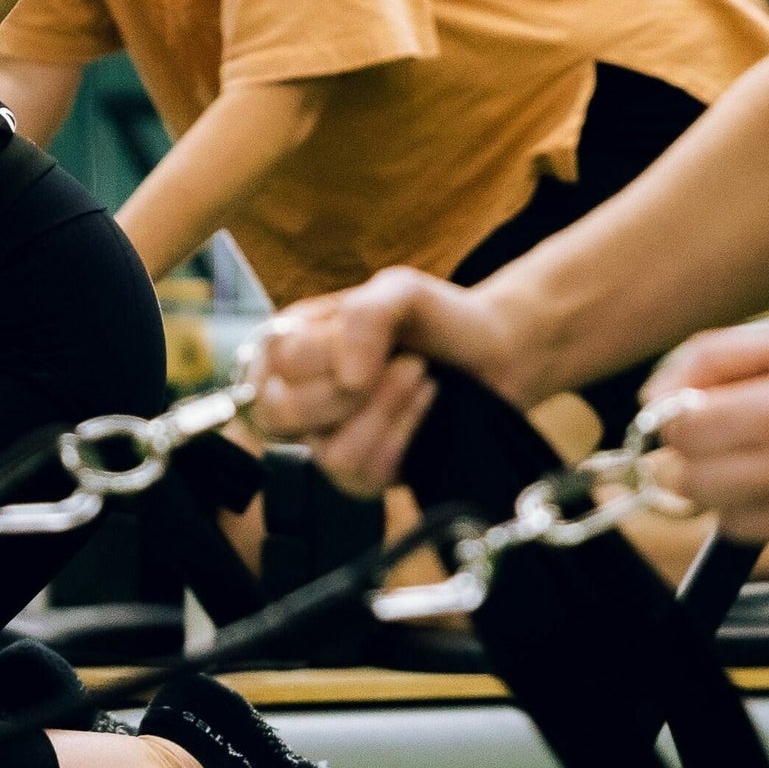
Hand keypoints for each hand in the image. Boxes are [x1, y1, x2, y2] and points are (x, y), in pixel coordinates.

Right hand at [244, 267, 533, 499]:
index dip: (331, 354)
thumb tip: (346, 378)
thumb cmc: (436, 319)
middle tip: (406, 362)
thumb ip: (363, 315)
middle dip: (357, 391)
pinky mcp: (356, 475)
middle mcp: (293, 393)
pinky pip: (361, 477)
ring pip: (329, 453)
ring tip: (421, 381)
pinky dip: (403, 438)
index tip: (385, 337)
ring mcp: (321, 439)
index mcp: (288, 343)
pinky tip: (422, 410)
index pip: (277, 361)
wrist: (491, 353)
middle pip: (282, 413)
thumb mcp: (399, 290)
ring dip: (388, 413)